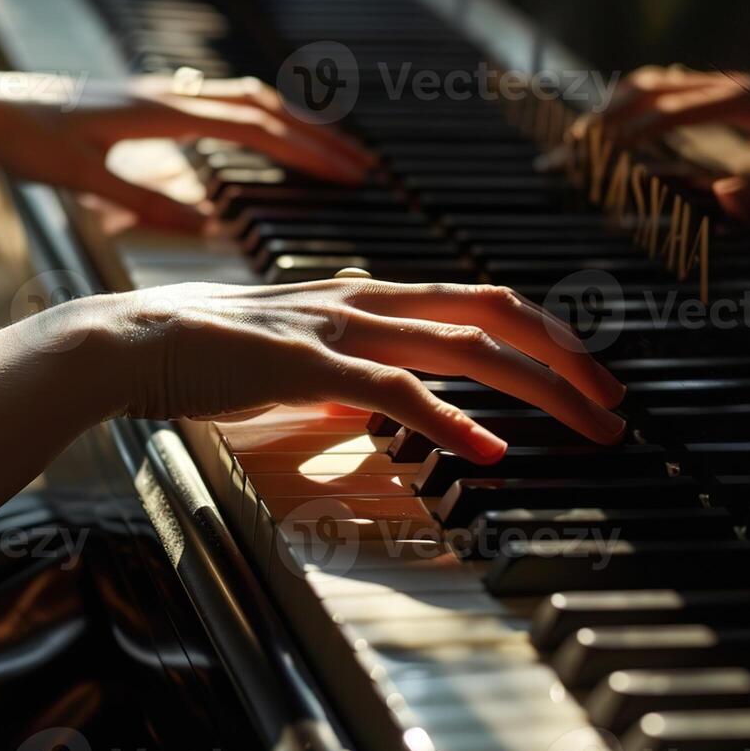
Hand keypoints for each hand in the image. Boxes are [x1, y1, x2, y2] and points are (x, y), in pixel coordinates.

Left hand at [0, 72, 376, 232]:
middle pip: (266, 108)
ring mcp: (165, 94)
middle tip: (362, 166)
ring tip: (330, 151)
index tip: (348, 172)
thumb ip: (148, 203)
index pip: (256, 128)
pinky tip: (268, 137)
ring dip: (294, 123)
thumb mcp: (87, 180)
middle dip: (318, 137)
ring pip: (248, 99)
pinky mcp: (154, 101)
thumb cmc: (28, 142)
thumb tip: (209, 226)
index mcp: (165, 114)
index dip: (307, 151)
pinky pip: (223, 102)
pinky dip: (260, 118)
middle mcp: (173, 95)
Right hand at [104, 279, 628, 462]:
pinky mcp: (304, 361)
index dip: (544, 336)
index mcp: (370, 298)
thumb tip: (389, 402)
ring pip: (463, 346)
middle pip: (494, 315)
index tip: (586, 378)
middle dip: (568, 360)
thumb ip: (351, 374)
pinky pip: (391, 388)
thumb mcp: (301, 359)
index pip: (480, 303)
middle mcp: (366, 300)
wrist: (132, 342)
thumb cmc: (212, 353)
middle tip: (616, 407)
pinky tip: (487, 452)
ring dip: (540, 388)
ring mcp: (338, 326)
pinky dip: (448, 419)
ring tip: (590, 426)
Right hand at [570, 66, 749, 220]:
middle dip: (610, 114)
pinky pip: (673, 90)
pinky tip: (624, 127)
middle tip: (574, 144)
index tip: (601, 153)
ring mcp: (729, 85)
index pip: (673, 109)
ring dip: (617, 105)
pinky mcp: (732, 93)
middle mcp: (730, 85)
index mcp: (743, 100)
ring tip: (586, 137)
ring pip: (657, 83)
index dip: (635, 130)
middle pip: (652, 88)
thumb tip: (723, 198)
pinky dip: (639, 104)